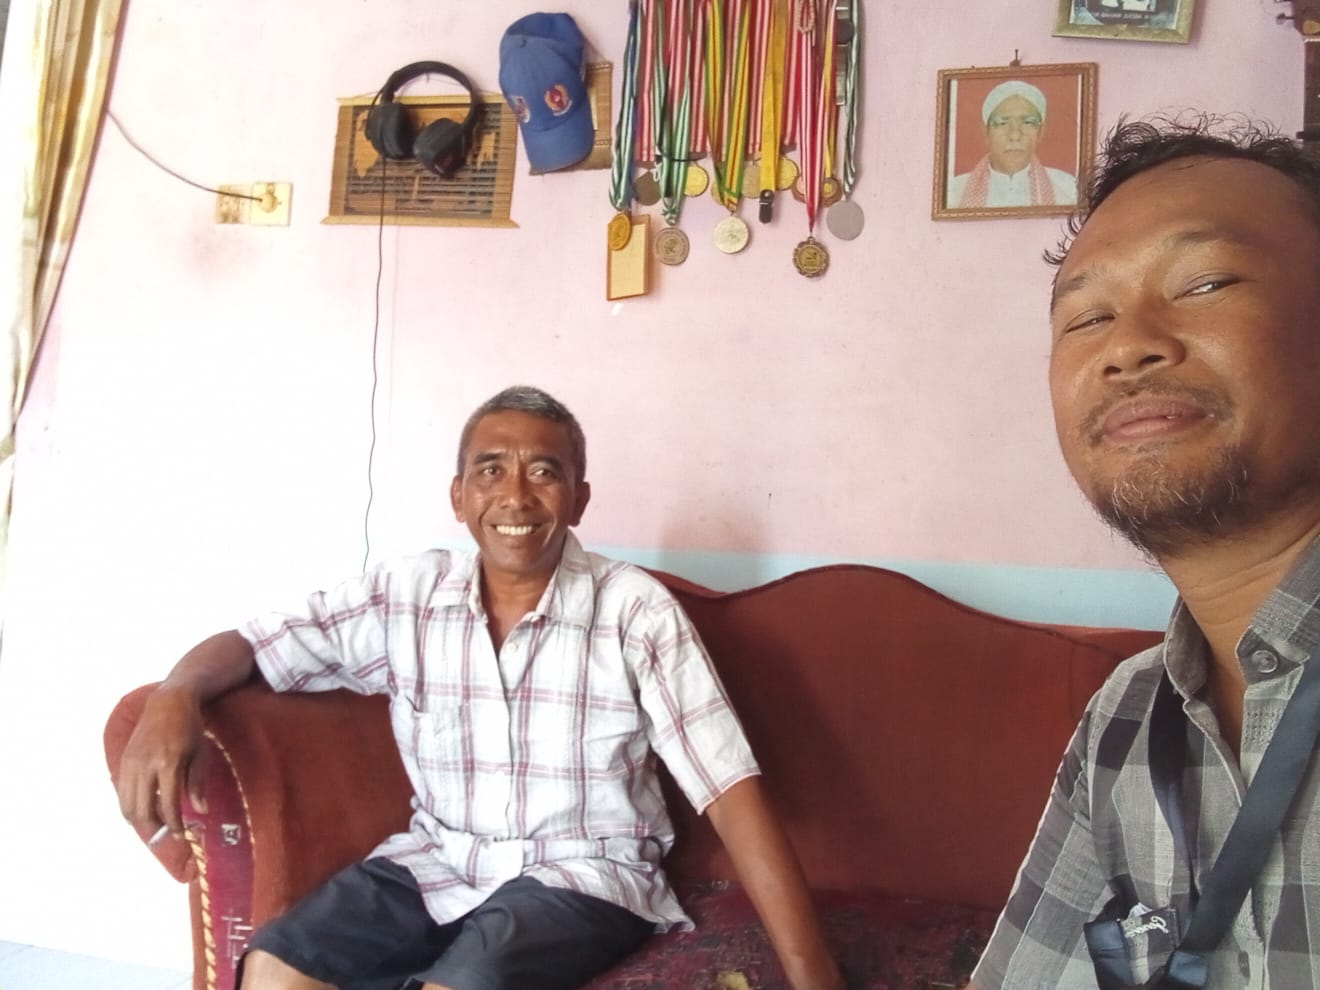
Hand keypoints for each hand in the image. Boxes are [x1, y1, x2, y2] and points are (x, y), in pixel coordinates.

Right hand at [116, 685, 208, 842]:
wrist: (168, 702)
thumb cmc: (190, 727)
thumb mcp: (200, 754)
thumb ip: (197, 784)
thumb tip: (201, 811)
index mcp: (168, 763)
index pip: (167, 805)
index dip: (174, 824)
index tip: (182, 834)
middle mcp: (145, 765)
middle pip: (142, 810)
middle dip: (154, 828)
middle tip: (167, 835)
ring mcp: (131, 763)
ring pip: (127, 804)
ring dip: (139, 821)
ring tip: (155, 826)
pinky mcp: (124, 761)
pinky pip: (122, 792)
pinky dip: (130, 806)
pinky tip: (142, 810)